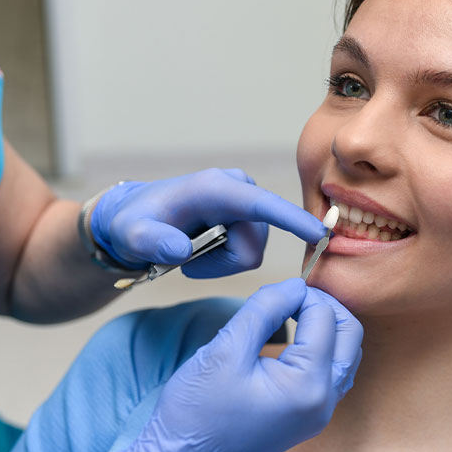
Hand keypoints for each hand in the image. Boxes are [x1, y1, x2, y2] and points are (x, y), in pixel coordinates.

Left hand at [90, 168, 325, 275]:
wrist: (136, 218)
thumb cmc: (134, 222)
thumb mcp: (132, 234)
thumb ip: (151, 242)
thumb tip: (179, 250)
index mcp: (216, 187)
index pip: (262, 205)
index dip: (292, 219)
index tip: (320, 232)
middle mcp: (238, 189)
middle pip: (253, 244)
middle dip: (221, 262)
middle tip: (185, 260)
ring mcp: (246, 202)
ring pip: (253, 252)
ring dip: (221, 263)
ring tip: (190, 253)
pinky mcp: (249, 216)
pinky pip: (249, 253)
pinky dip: (224, 261)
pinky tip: (203, 250)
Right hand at [90, 278, 362, 451]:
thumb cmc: (197, 411)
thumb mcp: (226, 348)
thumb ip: (264, 309)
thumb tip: (295, 284)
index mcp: (307, 384)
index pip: (324, 318)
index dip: (301, 294)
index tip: (271, 292)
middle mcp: (325, 401)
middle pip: (350, 333)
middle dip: (324, 306)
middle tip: (291, 297)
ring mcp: (321, 412)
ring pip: (347, 352)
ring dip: (327, 326)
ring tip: (294, 313)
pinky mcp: (311, 416)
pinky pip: (335, 372)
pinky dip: (323, 348)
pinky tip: (297, 339)